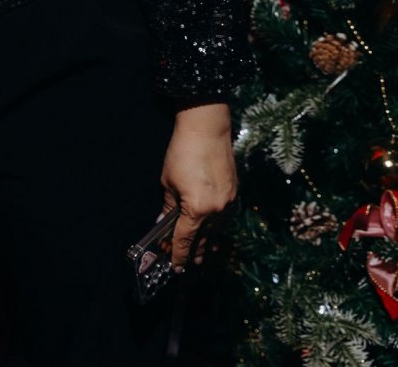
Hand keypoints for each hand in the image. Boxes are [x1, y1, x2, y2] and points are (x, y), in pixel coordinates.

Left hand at [159, 101, 235, 269]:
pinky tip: (214, 230)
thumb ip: (167, 206)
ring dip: (208, 241)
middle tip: (190, 265)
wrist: (207, 131)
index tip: (176, 266)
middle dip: (196, 252)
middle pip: (204, 238)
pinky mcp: (235, 193)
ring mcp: (229, 202)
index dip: (179, 254)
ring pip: (217, 229)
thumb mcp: (168, 182)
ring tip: (204, 253)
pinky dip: (218, 226)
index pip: (186, 239)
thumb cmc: (182, 153)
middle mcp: (217, 210)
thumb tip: (162, 222)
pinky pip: (225, 217)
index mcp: (197, 209)